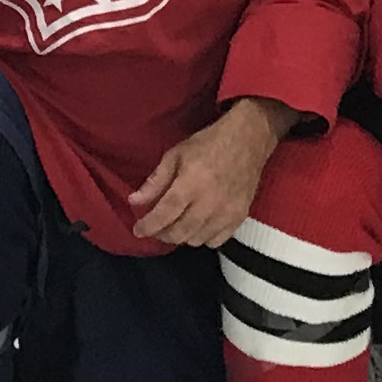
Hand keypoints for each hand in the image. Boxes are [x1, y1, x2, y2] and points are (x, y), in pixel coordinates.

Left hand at [128, 99, 285, 249]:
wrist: (248, 140)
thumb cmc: (208, 144)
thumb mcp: (175, 155)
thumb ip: (155, 181)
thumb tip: (134, 201)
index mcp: (191, 184)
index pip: (165, 214)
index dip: (148, 226)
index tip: (137, 230)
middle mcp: (209, 203)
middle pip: (179, 233)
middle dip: (162, 234)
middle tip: (155, 228)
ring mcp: (227, 213)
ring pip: (196, 240)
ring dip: (181, 237)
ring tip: (175, 225)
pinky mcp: (240, 217)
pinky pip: (216, 241)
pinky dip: (203, 238)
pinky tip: (197, 227)